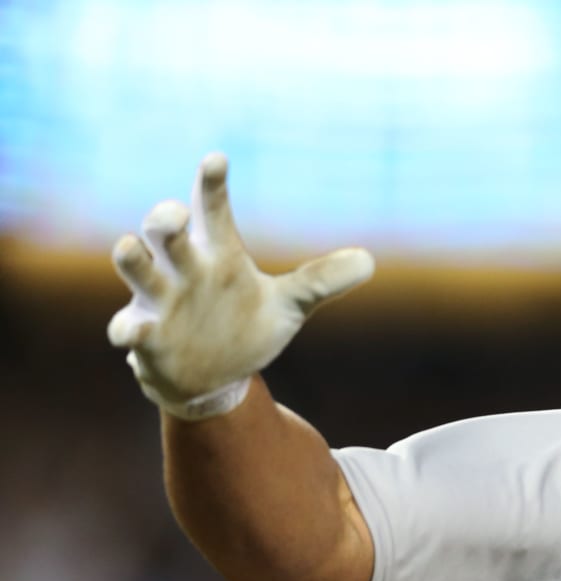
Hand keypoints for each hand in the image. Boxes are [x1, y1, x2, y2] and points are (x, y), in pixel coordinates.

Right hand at [107, 153, 373, 418]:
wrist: (215, 378)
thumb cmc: (246, 327)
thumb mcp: (289, 306)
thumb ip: (321, 281)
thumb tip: (369, 261)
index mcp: (217, 255)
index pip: (212, 211)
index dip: (212, 185)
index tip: (217, 159)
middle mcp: (183, 270)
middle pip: (164, 233)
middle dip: (164, 220)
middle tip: (175, 215)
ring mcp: (160, 301)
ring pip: (136, 268)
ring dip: (132, 258)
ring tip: (130, 246)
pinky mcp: (146, 337)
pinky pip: (129, 329)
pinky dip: (129, 328)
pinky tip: (132, 333)